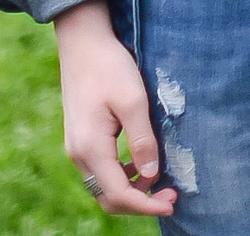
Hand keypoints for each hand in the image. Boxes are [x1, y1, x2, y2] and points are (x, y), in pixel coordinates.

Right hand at [56, 0, 176, 217]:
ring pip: (103, 185)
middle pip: (107, 197)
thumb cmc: (110, 67)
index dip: (146, 205)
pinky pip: (101, 170)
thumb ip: (142, 140)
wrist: (83, 44)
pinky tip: (142, 164)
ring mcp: (77, 148)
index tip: (173, 203)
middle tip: (172, 195)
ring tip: (162, 181)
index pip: (118, 193)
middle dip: (140, 202)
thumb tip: (152, 175)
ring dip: (131, 190)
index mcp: (90, 148)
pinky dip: (122, 176)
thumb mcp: (133, 100)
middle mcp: (78, 154)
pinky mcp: (81, 139)